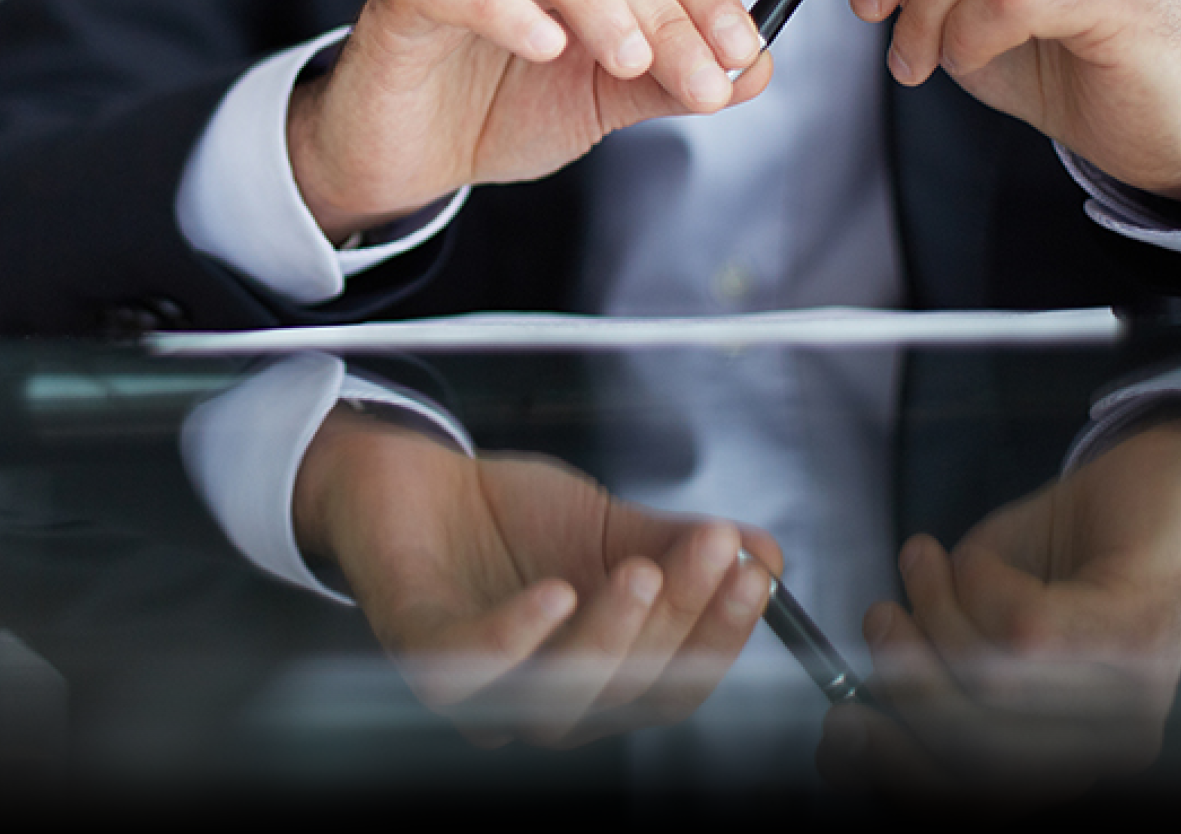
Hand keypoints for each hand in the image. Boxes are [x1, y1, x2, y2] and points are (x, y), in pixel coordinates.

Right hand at [288, 0, 766, 241]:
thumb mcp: (603, 100)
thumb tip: (757, 69)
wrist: (409, 155)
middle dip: (670, 13)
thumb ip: (673, 80)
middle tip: (703, 81)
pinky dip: (504, 5)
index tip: (743, 52)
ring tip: (629, 61)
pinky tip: (545, 47)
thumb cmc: (498, 107)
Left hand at [295, 405, 780, 747]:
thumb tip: (765, 555)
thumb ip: (679, 547)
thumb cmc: (511, 520)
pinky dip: (516, 638)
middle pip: (629, 694)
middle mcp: (547, 702)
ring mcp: (483, 690)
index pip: (678, 681)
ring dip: (610, 637)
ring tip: (641, 570)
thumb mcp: (610, 528)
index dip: (723, 635)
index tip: (756, 575)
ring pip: (558, 699)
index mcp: (603, 678)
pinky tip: (554, 593)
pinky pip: (471, 672)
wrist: (415, 478)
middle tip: (708, 551)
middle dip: (678, 621)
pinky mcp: (422, 657)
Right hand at [819, 405, 1180, 800]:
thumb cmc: (1061, 563)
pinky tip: (977, 558)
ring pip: (991, 682)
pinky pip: (1021, 624)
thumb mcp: (980, 624)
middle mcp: (1106, 747)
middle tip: (880, 617)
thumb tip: (858, 706)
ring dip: (934, 611)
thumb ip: (936, 668)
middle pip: (976, 750)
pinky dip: (976, 580)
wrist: (1158, 492)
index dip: (900, 773)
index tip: (841, 727)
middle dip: (905, 679)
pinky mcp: (1132, 640)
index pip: (979, 800)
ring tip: (920, 563)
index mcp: (1069, 757)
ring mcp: (1127, 699)